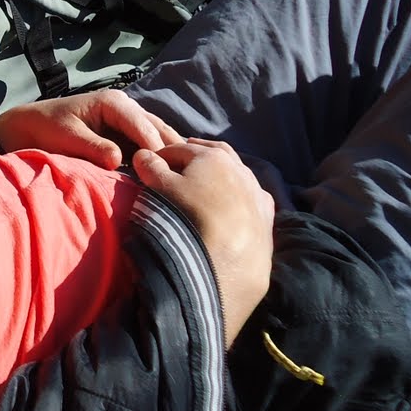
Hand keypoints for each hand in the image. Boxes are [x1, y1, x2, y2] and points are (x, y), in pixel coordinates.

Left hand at [0, 88, 181, 168]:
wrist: (30, 127)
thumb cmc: (46, 128)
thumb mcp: (68, 137)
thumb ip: (93, 147)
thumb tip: (117, 160)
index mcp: (113, 102)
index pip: (143, 125)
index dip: (155, 149)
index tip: (164, 171)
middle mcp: (126, 107)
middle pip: (156, 129)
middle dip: (169, 151)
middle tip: (183, 178)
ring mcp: (127, 120)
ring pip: (156, 137)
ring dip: (167, 155)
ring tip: (182, 180)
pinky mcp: (125, 134)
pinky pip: (146, 145)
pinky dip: (156, 158)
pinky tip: (167, 177)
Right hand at [132, 138, 274, 345]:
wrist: (226, 261)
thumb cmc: (188, 217)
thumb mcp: (160, 189)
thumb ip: (151, 167)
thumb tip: (144, 154)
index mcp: (212, 156)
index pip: (179, 149)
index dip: (162, 156)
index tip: (151, 165)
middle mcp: (240, 168)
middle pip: (214, 154)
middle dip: (196, 155)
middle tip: (181, 162)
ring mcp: (256, 192)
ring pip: (237, 173)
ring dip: (221, 173)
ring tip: (206, 182)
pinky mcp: (266, 216)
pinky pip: (252, 196)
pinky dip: (242, 194)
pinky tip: (237, 202)